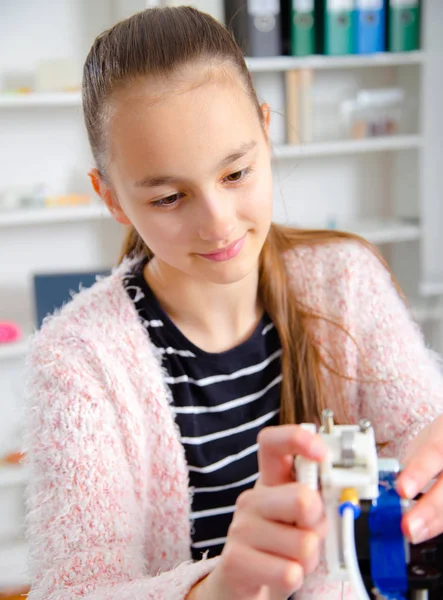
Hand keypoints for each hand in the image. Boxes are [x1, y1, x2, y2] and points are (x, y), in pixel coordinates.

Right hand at [192, 425, 327, 599]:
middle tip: (308, 533)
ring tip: (292, 558)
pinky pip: (288, 572)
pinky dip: (294, 579)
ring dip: (308, 559)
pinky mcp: (234, 561)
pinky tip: (280, 574)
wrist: (242, 584)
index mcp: (269, 482)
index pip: (272, 443)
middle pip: (302, 498)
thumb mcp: (299, 518)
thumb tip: (339, 489)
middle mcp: (252, 500)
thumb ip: (317, 499)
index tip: (322, 454)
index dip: (298, 439)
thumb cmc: (280, 547)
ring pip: (303, 544)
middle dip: (318, 524)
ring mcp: (240, 529)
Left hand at [397, 415, 442, 543]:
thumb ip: (413, 462)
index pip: (435, 452)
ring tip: (414, 532)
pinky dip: (439, 522)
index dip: (419, 472)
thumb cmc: (442, 439)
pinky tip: (426, 529)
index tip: (402, 490)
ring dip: (435, 522)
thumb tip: (387, 484)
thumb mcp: (426, 441)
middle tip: (409, 526)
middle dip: (429, 508)